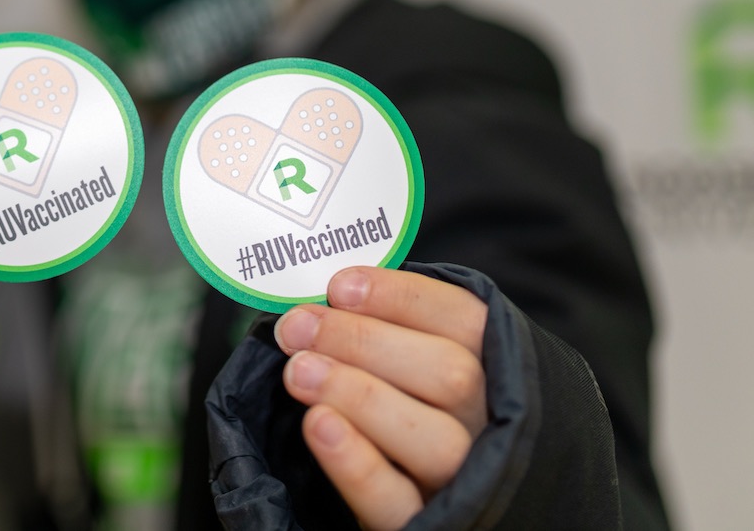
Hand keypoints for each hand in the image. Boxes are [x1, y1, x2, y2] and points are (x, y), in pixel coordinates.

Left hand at [273, 267, 488, 530]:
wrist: (440, 504)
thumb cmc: (413, 410)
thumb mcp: (416, 364)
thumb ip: (388, 331)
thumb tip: (326, 297)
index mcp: (494, 369)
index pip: (467, 321)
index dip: (402, 297)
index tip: (340, 286)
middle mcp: (491, 423)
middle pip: (451, 374)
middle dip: (364, 341)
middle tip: (297, 326)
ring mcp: (466, 480)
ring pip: (436, 439)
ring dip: (359, 395)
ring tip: (298, 371)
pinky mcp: (426, 523)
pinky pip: (398, 502)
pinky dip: (357, 463)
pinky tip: (317, 425)